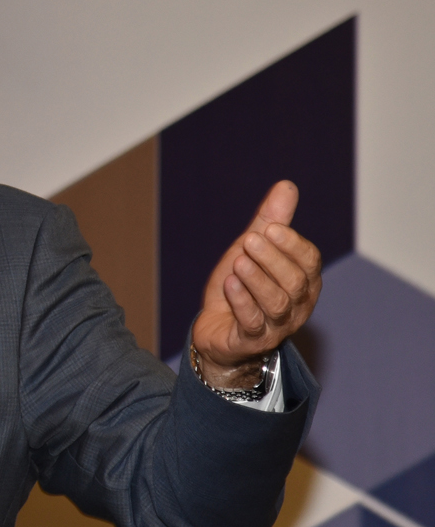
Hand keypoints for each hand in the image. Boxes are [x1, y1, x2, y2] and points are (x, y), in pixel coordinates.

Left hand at [191, 180, 321, 387]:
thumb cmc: (240, 287)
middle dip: (273, 259)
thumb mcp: (251, 250)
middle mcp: (296, 306)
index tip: (270, 227)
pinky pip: (253, 323)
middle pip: (295, 283)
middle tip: (250, 240)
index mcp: (303, 282)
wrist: (217, 330)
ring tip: (238, 261)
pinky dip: (242, 302)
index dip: (292, 244)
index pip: (309, 261)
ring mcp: (276, 326)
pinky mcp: (251, 341)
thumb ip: (270, 222)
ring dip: (257, 280)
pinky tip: (230, 284)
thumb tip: (286, 185)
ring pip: (276, 303)